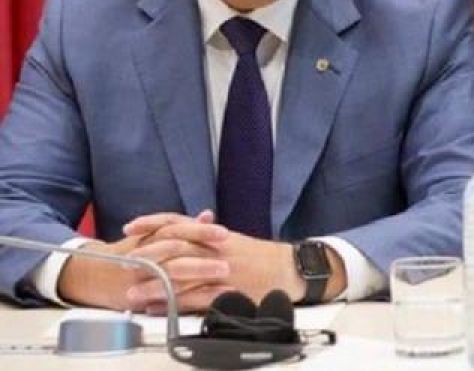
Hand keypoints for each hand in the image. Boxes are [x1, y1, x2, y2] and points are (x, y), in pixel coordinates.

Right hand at [58, 210, 229, 311]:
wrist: (92, 274)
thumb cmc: (131, 253)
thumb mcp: (154, 234)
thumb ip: (182, 226)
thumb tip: (208, 214)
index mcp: (150, 236)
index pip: (177, 229)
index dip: (201, 231)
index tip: (224, 233)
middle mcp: (145, 254)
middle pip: (175, 250)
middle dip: (201, 255)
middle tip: (226, 259)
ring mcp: (141, 276)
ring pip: (171, 275)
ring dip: (199, 277)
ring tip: (223, 280)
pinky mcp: (140, 297)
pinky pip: (168, 298)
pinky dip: (191, 299)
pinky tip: (211, 300)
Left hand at [122, 212, 348, 312]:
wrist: (291, 269)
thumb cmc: (263, 257)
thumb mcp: (234, 240)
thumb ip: (211, 234)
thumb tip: (193, 224)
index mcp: (216, 235)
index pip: (179, 223)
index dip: (152, 224)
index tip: (130, 227)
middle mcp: (216, 249)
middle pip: (174, 250)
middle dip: (146, 258)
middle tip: (123, 264)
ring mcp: (221, 271)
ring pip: (181, 276)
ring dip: (154, 285)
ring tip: (131, 294)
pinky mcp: (228, 291)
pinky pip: (196, 299)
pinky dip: (175, 304)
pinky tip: (159, 309)